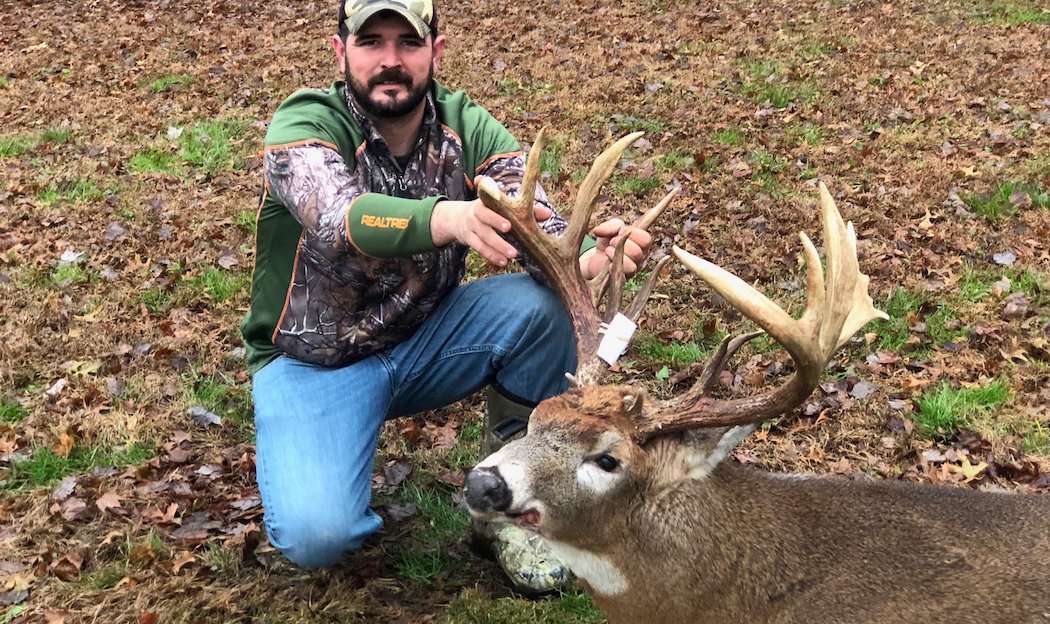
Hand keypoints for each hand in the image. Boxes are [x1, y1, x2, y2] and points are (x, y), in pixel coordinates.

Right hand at [431, 200, 552, 266]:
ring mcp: (471, 226)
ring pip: (483, 237)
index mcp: (486, 201)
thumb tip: (548, 214)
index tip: (508, 223)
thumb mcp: (501, 207)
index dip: (497, 212)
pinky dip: (491, 255)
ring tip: (512, 255)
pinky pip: (479, 248)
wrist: (458, 218)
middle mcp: (476, 212)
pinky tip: (503, 262)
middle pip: (485, 219)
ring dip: (497, 247)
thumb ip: (523, 210)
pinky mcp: (469, 239)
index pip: (490, 203)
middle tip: (510, 233)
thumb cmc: (490, 211)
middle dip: (496, 226)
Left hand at [579, 218, 651, 279]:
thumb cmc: (607, 242)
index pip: (645, 240)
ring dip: (616, 256)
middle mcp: (641, 259)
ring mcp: (633, 271)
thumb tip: (598, 231)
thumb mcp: (610, 228)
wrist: (594, 258)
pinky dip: (612, 266)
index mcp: (642, 245)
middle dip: (620, 244)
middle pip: (637, 253)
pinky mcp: (621, 280)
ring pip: (632, 266)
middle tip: (611, 242)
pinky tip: (607, 263)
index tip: (619, 232)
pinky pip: (621, 276)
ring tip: (608, 251)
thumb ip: (610, 226)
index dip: (631, 233)